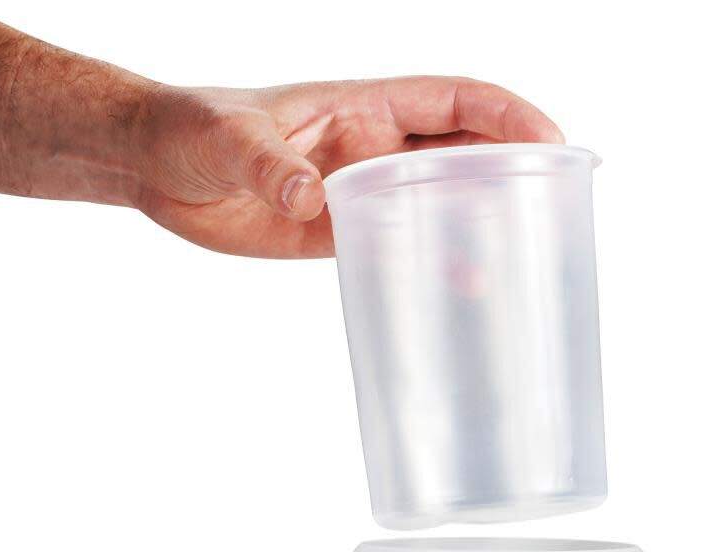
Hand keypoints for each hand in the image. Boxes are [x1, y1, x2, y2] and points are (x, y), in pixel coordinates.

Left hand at [133, 77, 563, 257]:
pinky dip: (435, 259)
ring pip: (441, 199)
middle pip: (464, 149)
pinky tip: (463, 283)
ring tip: (528, 249)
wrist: (156, 168)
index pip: (454, 100)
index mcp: (360, 106)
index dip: (507, 114)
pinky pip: (403, 243)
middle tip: (561, 200)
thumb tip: (308, 196)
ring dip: (484, 217)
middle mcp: (372, 146)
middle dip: (515, 166)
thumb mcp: (226, 137)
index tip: (550, 140)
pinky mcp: (341, 232)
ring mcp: (361, 190)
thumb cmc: (188, 128)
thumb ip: (268, 162)